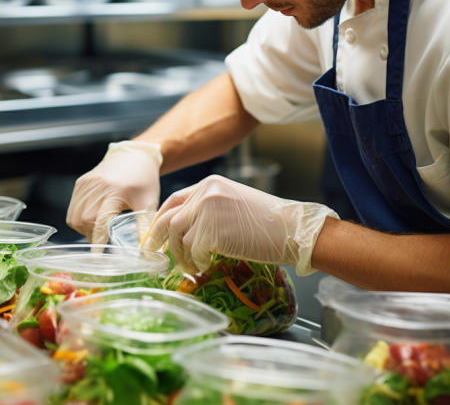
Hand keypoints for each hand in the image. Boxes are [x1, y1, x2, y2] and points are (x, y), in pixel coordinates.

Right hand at [66, 140, 161, 243]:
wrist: (133, 155)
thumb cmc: (144, 180)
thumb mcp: (148, 203)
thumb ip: (145, 227)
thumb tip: (147, 252)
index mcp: (115, 192)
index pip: (101, 221)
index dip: (97, 241)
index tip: (96, 257)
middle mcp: (97, 187)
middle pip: (85, 221)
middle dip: (92, 236)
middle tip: (103, 242)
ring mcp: (86, 185)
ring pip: (75, 217)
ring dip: (84, 229)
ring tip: (98, 231)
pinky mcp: (80, 184)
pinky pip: (73, 208)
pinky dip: (79, 219)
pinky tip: (92, 220)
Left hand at [141, 175, 337, 274]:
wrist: (294, 230)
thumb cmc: (271, 223)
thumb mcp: (235, 204)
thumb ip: (210, 209)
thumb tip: (187, 230)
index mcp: (210, 184)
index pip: (174, 200)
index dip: (161, 220)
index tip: (155, 235)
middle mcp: (205, 193)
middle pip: (170, 219)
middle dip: (159, 239)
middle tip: (155, 255)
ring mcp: (208, 212)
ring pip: (179, 237)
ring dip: (182, 256)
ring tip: (193, 266)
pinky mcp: (212, 232)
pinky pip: (194, 251)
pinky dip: (197, 262)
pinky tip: (207, 266)